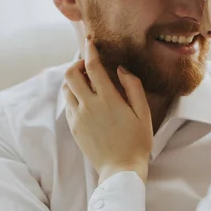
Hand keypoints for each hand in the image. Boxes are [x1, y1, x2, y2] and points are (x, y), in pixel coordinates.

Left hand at [62, 36, 152, 182]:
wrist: (121, 170)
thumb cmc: (137, 141)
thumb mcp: (143, 113)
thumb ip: (133, 87)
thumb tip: (120, 69)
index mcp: (108, 100)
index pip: (92, 66)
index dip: (90, 50)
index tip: (90, 41)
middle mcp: (89, 106)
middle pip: (71, 74)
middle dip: (77, 63)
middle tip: (88, 64)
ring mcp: (78, 117)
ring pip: (66, 88)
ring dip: (74, 80)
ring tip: (87, 82)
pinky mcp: (74, 128)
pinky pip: (68, 104)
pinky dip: (74, 95)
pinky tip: (86, 99)